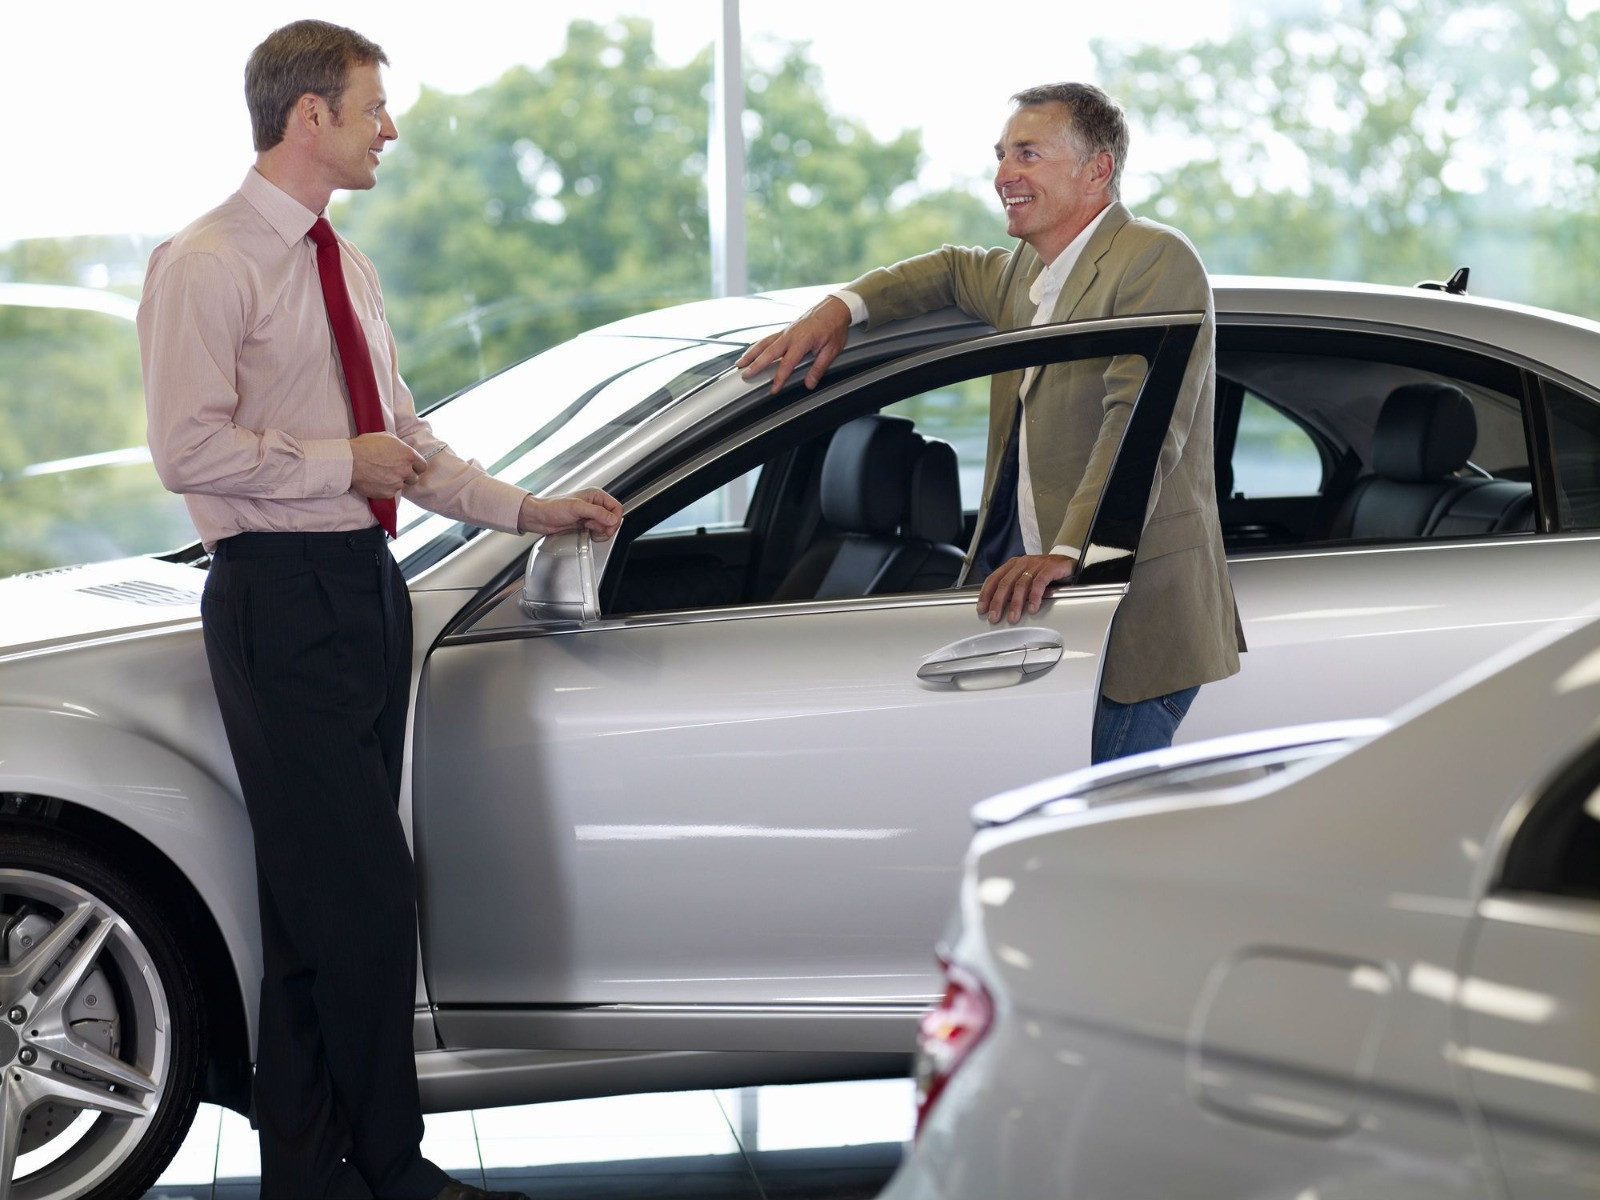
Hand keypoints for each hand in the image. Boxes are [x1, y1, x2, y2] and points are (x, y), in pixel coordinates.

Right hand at [350, 433, 426, 498]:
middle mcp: (405, 471)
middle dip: (406, 476)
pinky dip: (385, 488)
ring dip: (395, 482)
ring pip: (401, 485)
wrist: (350, 461)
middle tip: (394, 471)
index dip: (416, 467)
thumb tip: (403, 450)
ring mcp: (397, 483)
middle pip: (414, 478)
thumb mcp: (386, 437)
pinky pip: (390, 492)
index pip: (422, 466)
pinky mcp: (388, 493)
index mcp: (408, 455)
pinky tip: (375, 481)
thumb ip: (400, 446)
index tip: (411, 467)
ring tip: (381, 475)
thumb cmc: (366, 446)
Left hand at [519, 488, 623, 539]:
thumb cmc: (553, 507)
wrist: (540, 517)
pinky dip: (594, 535)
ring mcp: (591, 516)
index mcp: (596, 496)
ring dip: (599, 532)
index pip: (616, 508)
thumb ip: (597, 513)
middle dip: (606, 527)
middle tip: (593, 527)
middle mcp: (595, 505)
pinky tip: (585, 532)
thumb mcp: (577, 507)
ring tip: (586, 528)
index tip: (607, 526)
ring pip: (607, 528)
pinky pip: (598, 533)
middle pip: (613, 519)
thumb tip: (612, 519)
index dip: (614, 519)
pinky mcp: (587, 525)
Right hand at [735, 295, 851, 393]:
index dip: (779, 378)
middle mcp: (790, 335)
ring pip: (764, 343)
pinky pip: (768, 338)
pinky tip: (751, 351)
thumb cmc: (834, 326)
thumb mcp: (831, 350)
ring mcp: (786, 331)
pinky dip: (757, 346)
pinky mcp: (786, 330)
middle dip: (755, 365)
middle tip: (745, 375)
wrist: (835, 308)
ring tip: (740, 364)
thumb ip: (819, 368)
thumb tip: (810, 384)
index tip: (773, 389)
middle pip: (768, 352)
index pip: (787, 363)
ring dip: (751, 354)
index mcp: (802, 340)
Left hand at [976, 553, 1075, 623]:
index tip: (982, 608)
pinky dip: (1034, 597)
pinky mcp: (1049, 568)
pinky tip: (1032, 608)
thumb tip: (998, 606)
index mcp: (1013, 565)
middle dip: (998, 602)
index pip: (994, 578)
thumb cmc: (1044, 572)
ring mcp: (1035, 565)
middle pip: (1005, 583)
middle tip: (994, 616)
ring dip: (1016, 603)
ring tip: (1013, 617)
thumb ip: (1013, 588)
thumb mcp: (1025, 577)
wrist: (1067, 562)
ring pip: (1021, 585)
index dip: (986, 594)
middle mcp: (1022, 563)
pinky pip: (1039, 583)